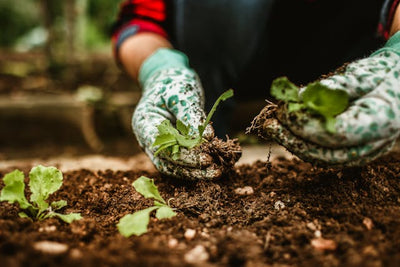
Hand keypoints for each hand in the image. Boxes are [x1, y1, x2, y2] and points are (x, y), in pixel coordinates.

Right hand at [133, 48, 225, 178]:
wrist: (168, 80)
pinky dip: (196, 167)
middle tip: (215, 169)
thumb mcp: (182, 93)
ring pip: (174, 167)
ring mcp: (157, 146)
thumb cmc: (173, 83)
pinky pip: (181, 162)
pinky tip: (214, 167)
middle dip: (192, 168)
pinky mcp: (170, 148)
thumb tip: (207, 138)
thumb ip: (191, 115)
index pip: (162, 147)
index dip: (183, 156)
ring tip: (217, 172)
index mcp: (144, 123)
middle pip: (167, 161)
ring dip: (195, 172)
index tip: (205, 158)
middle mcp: (147, 139)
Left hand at [253, 32, 399, 166]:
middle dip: (293, 140)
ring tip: (272, 127)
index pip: (337, 134)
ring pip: (323, 158)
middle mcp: (374, 144)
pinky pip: (325, 154)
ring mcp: (365, 152)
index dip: (306, 125)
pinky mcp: (353, 152)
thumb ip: (334, 88)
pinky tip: (287, 131)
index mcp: (381, 122)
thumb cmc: (384, 75)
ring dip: (294, 144)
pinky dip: (304, 144)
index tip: (283, 111)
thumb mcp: (363, 73)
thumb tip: (300, 98)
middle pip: (326, 154)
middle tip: (269, 124)